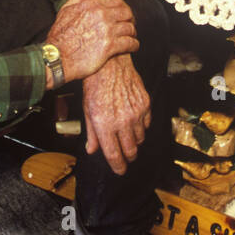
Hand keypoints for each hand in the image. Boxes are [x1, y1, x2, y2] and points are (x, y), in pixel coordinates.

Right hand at [45, 0, 137, 83]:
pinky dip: (134, 45)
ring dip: (132, 32)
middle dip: (130, 19)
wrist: (57, 58)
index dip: (122, 7)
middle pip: (127, 13)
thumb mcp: (67, 9)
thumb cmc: (60, 35)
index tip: (123, 13)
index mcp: (92, 5)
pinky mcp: (110, 47)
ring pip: (130, 28)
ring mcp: (107, 31)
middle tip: (129, 24)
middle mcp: (102, 16)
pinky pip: (130, 43)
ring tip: (131, 36)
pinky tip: (132, 46)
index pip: (116, 1)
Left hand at [82, 53, 150, 175]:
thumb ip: (91, 133)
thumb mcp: (87, 110)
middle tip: (125, 156)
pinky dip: (141, 126)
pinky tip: (133, 120)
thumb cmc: (95, 85)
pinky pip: (147, 124)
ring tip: (126, 135)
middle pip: (130, 151)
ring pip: (140, 139)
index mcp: (104, 125)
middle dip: (128, 157)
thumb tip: (92, 150)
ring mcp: (136, 113)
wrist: (111, 64)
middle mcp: (122, 122)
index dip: (118, 167)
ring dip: (134, 141)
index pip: (114, 155)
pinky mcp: (145, 104)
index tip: (119, 170)